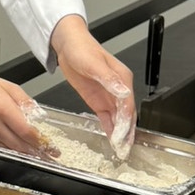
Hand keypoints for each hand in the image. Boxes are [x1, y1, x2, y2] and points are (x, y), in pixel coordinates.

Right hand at [0, 64, 42, 151]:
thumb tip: (38, 114)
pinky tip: (20, 152)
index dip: (41, 141)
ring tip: (40, 157)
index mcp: (2, 107)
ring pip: (9, 147)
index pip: (26, 130)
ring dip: (25, 154)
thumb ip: (23, 99)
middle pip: (19, 143)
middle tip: (50, 157)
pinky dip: (11, 150)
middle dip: (36, 152)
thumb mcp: (5, 85)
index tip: (52, 148)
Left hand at [50, 15, 135, 154]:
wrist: (68, 44)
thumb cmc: (81, 49)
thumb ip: (109, 79)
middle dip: (126, 132)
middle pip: (126, 114)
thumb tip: (123, 91)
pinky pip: (107, 117)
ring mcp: (109, 95)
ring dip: (120, 134)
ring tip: (121, 149)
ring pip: (118, 118)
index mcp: (122, 78)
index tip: (122, 136)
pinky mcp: (98, 100)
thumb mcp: (93, 63)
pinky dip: (110, 129)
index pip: (127, 104)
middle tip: (124, 149)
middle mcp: (118, 88)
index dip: (126, 121)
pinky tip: (112, 140)